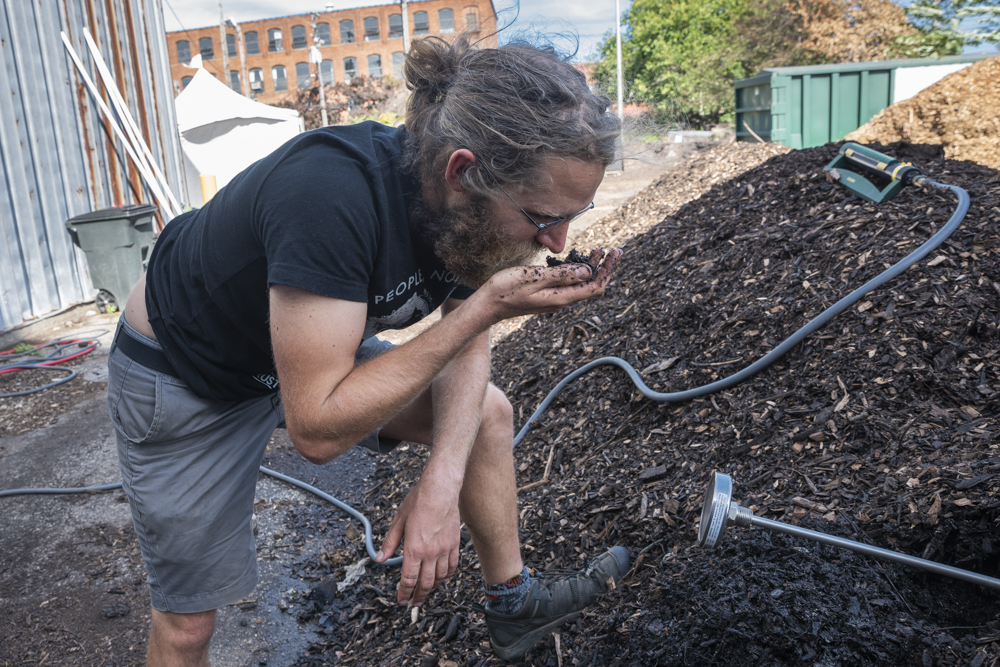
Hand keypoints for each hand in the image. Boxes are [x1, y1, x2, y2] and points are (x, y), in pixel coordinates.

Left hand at [375, 473, 461, 606]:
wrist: (441, 489)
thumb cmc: (419, 501)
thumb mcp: (398, 521)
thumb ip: (390, 543)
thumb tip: (379, 558)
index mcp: (414, 548)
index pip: (408, 580)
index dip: (403, 593)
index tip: (401, 600)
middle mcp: (431, 553)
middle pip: (425, 584)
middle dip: (418, 597)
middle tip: (413, 603)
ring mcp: (444, 549)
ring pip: (439, 578)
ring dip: (431, 588)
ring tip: (425, 592)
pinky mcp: (454, 544)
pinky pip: (452, 566)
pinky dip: (447, 576)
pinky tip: (442, 579)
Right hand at [482, 248, 622, 322]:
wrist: (487, 305)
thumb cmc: (506, 290)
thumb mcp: (534, 278)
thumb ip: (562, 275)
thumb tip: (588, 271)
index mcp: (561, 297)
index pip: (594, 286)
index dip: (607, 270)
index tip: (615, 253)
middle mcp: (561, 300)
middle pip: (590, 285)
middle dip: (603, 268)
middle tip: (612, 250)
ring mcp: (553, 299)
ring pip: (579, 284)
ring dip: (590, 268)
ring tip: (597, 251)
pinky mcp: (546, 295)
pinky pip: (568, 284)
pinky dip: (576, 270)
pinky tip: (574, 260)